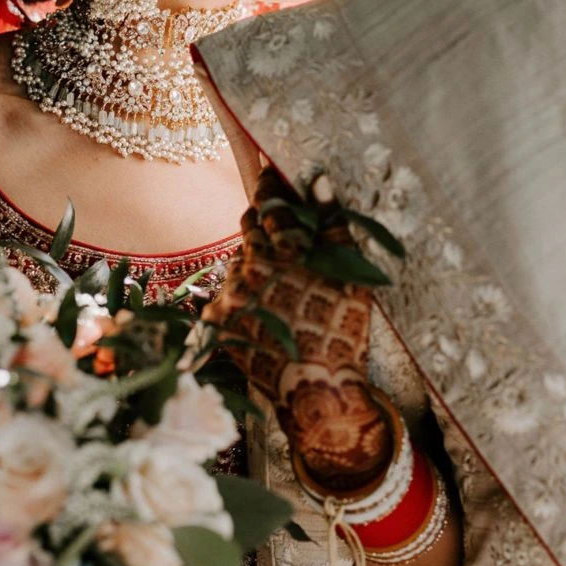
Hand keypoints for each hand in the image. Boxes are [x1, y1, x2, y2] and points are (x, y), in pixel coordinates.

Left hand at [203, 168, 391, 488]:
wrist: (317, 390)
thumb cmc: (341, 329)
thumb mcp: (348, 272)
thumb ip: (331, 222)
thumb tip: (318, 179)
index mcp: (286, 251)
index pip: (270, 204)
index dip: (270, 188)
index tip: (270, 176)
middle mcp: (252, 267)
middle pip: (249, 229)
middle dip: (262, 224)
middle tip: (278, 232)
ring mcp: (231, 294)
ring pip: (237, 262)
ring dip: (252, 263)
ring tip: (278, 284)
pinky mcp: (217, 320)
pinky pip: (225, 293)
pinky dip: (241, 294)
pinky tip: (263, 308)